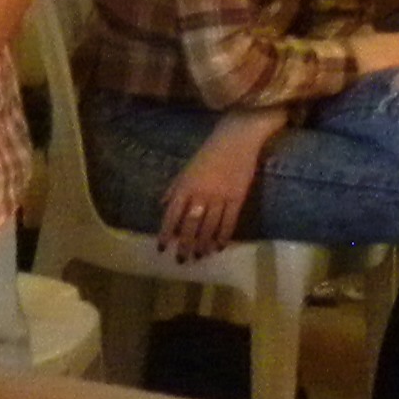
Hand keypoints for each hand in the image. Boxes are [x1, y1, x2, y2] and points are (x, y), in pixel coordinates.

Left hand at [155, 112, 285, 260]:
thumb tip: (161, 205)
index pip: (172, 215)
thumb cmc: (209, 152)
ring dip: (203, 244)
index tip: (162, 248)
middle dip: (185, 245)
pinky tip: (219, 247)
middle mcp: (201, 194)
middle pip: (191, 226)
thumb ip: (174, 188)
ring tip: (200, 256)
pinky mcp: (237, 198)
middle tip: (182, 260)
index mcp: (185, 186)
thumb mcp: (187, 168)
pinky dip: (223, 236)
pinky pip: (229, 222)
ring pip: (209, 227)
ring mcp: (220, 197)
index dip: (166, 233)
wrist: (237, 138)